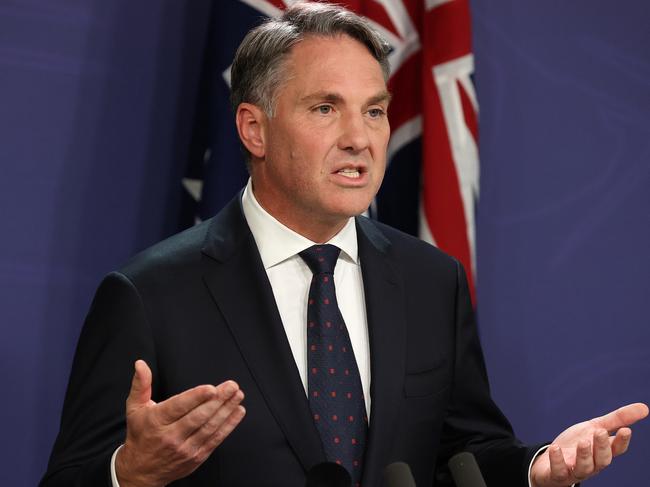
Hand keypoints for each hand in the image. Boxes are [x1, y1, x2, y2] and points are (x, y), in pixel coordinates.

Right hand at [115, 360, 245, 486]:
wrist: (141, 471)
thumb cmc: (140, 434)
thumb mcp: (135, 408)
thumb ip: (141, 384)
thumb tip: (140, 364)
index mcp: (157, 421)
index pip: (178, 407)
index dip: (196, 397)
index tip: (211, 389)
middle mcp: (171, 436)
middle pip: (198, 416)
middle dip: (218, 400)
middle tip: (232, 386)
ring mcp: (185, 448)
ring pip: (209, 427)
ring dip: (226, 410)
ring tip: (237, 396)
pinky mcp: (196, 457)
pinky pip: (215, 439)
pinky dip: (229, 425)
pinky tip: (238, 412)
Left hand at [530, 402, 647, 486]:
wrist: (551, 460)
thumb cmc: (578, 444)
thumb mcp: (596, 428)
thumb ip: (617, 419)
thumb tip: (645, 407)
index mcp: (602, 452)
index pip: (616, 449)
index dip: (622, 441)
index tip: (626, 430)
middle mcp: (592, 464)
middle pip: (602, 459)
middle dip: (602, 447)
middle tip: (600, 432)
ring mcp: (575, 470)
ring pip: (584, 467)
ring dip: (584, 455)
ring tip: (583, 442)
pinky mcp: (557, 473)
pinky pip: (559, 470)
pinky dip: (557, 460)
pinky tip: (556, 448)